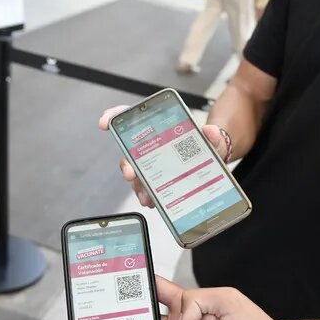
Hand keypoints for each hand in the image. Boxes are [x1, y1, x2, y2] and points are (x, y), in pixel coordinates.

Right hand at [98, 106, 228, 208]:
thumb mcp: (212, 139)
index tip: (105, 123)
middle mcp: (151, 147)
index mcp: (159, 129)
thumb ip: (213, 135)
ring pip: (137, 175)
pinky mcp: (158, 182)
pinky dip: (148, 196)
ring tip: (145, 196)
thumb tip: (211, 131)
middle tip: (130, 173)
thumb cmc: (208, 145)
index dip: (115, 117)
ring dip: (137, 186)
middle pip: (130, 152)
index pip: (131, 118)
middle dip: (126, 164)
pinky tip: (152, 202)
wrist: (214, 162)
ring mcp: (153, 166)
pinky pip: (148, 189)